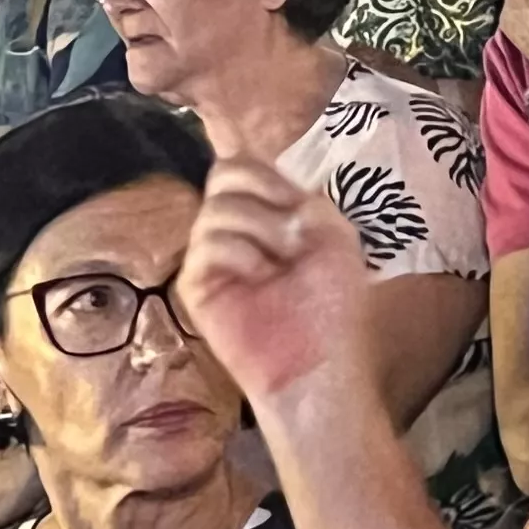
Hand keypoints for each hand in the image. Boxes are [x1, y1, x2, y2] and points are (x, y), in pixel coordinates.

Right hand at [178, 152, 378, 410]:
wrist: (319, 364)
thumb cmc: (333, 306)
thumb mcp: (334, 237)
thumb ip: (300, 197)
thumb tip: (261, 185)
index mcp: (265, 212)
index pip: (242, 164)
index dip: (265, 174)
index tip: (296, 206)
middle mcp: (232, 227)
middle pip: (221, 175)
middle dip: (261, 196)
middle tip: (290, 237)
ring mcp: (210, 256)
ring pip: (214, 209)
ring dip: (258, 228)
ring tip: (280, 264)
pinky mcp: (194, 285)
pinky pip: (205, 245)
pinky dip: (238, 254)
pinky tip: (259, 277)